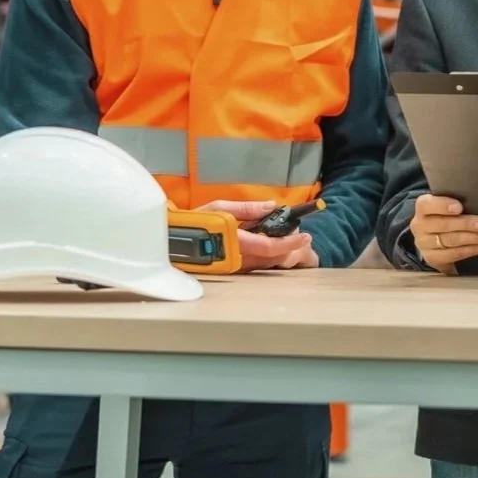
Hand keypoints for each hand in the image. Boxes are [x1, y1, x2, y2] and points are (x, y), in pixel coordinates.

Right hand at [196, 199, 314, 271]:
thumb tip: (271, 206)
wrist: (172, 242)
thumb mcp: (219, 208)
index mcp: (234, 241)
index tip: (305, 235)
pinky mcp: (231, 271)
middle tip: (298, 233)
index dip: (290, 241)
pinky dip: (267, 255)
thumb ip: (247, 208)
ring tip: (286, 236)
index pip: (269, 245)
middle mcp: (236, 258)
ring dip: (280, 251)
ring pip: (265, 263)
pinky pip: (255, 265)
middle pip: (272, 259)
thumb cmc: (194, 222)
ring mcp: (234, 267)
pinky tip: (269, 244)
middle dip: (289, 246)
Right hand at [409, 193, 477, 273]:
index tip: (459, 207)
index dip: (443, 205)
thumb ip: (457, 203)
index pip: (427, 205)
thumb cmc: (444, 216)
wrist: (432, 239)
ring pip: (451, 240)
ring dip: (475, 238)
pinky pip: (454, 254)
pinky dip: (473, 249)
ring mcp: (425, 243)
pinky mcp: (433, 258)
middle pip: (444, 224)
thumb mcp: (445, 206)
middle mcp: (420, 225)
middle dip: (467, 224)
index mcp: (423, 207)